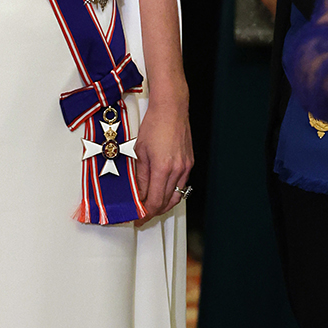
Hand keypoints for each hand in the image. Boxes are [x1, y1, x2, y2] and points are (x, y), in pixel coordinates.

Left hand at [133, 94, 192, 219]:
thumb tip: (138, 193)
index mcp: (163, 168)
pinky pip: (181, 185)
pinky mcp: (189, 163)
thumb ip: (140, 176)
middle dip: (153, 212)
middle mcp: (177, 170)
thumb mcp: (139, 152)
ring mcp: (185, 167)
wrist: (171, 109)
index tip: (138, 218)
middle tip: (142, 215)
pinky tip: (163, 192)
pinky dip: (171, 193)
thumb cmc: (154, 125)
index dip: (145, 213)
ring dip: (163, 205)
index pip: (155, 201)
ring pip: (176, 196)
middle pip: (166, 202)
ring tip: (151, 207)